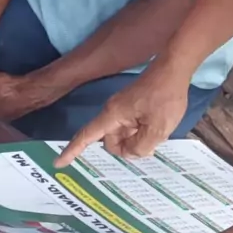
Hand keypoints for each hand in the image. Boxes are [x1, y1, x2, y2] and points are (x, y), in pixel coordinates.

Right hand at [56, 58, 189, 165]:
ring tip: (158, 130)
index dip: (73, 150)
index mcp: (113, 115)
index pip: (87, 136)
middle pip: (111, 140)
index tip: (58, 163)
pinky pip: (131, 126)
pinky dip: (141, 131)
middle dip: (127, 147)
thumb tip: (129, 151)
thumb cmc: (165, 97)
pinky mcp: (132, 105)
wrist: (174, 69)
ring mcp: (123, 107)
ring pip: (123, 134)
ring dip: (138, 139)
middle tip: (152, 141)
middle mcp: (113, 111)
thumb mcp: (157, 129)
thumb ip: (139, 147)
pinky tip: (157, 129)